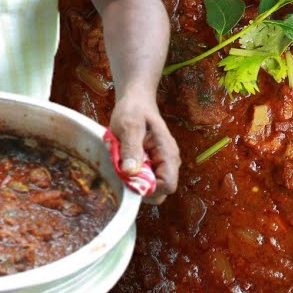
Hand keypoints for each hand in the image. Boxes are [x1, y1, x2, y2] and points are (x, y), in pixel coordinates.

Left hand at [109, 90, 179, 205]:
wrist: (136, 100)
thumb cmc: (134, 110)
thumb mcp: (129, 126)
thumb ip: (131, 149)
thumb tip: (131, 173)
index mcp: (168, 152)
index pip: (168, 185)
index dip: (149, 189)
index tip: (130, 178)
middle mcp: (169, 161)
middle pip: (160, 192)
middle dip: (140, 188)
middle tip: (124, 171)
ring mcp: (162, 164)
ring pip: (152, 188)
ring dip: (135, 181)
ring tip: (124, 162)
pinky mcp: (153, 164)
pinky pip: (145, 180)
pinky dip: (133, 176)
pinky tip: (125, 161)